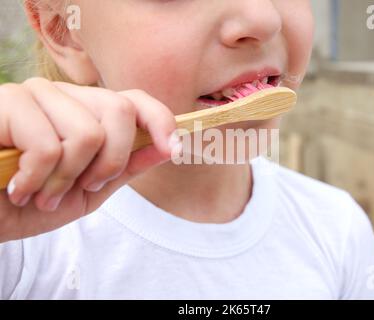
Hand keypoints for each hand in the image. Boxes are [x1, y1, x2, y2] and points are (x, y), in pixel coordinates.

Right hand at [0, 78, 179, 241]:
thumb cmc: (33, 202)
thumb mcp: (90, 191)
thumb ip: (126, 167)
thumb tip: (167, 149)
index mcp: (87, 113)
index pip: (134, 100)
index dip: (161, 120)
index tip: (174, 149)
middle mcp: (65, 96)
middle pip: (119, 110)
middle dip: (111, 161)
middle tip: (84, 185)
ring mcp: (35, 94)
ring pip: (88, 133)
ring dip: (67, 179)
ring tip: (42, 194)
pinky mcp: (7, 103)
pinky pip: (49, 145)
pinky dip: (38, 180)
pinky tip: (19, 188)